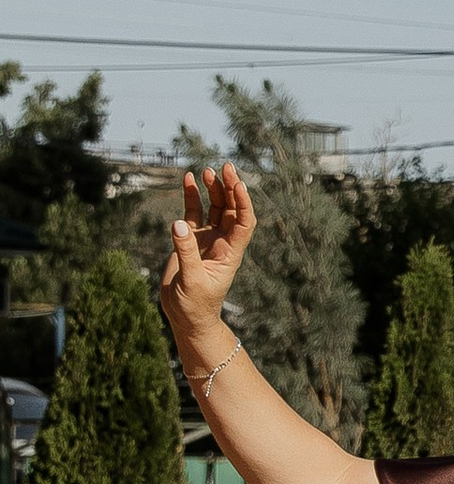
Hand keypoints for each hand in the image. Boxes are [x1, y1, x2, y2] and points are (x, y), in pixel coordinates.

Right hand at [163, 163, 256, 333]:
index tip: (238, 184)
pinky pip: (194, 212)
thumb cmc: (195, 304)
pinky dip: (193, 196)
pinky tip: (189, 180)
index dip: (244, 203)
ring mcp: (207, 238)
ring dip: (214, 189)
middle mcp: (222, 242)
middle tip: (226, 167)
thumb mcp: (191, 280)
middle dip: (230, 188)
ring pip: (215, 207)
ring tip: (209, 171)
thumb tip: (178, 224)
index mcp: (230, 252)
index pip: (244, 222)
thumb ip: (185, 252)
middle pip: (232, 209)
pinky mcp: (191, 239)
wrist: (186, 316)